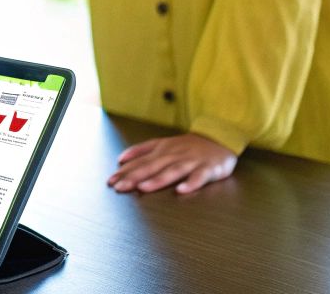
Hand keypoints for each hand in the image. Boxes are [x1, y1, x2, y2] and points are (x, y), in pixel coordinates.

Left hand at [108, 133, 236, 194]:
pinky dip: (190, 184)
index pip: (140, 162)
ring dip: (157, 180)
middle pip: (152, 167)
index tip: (110, 181)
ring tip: (143, 188)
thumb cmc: (188, 145)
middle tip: (119, 187)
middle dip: (135, 177)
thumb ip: (142, 150)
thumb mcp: (163, 143)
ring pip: (172, 171)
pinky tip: (181, 190)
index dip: (125, 172)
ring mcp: (190, 162)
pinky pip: (199, 177)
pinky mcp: (207, 168)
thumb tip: (121, 159)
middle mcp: (174, 155)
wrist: (219, 138)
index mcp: (162, 151)